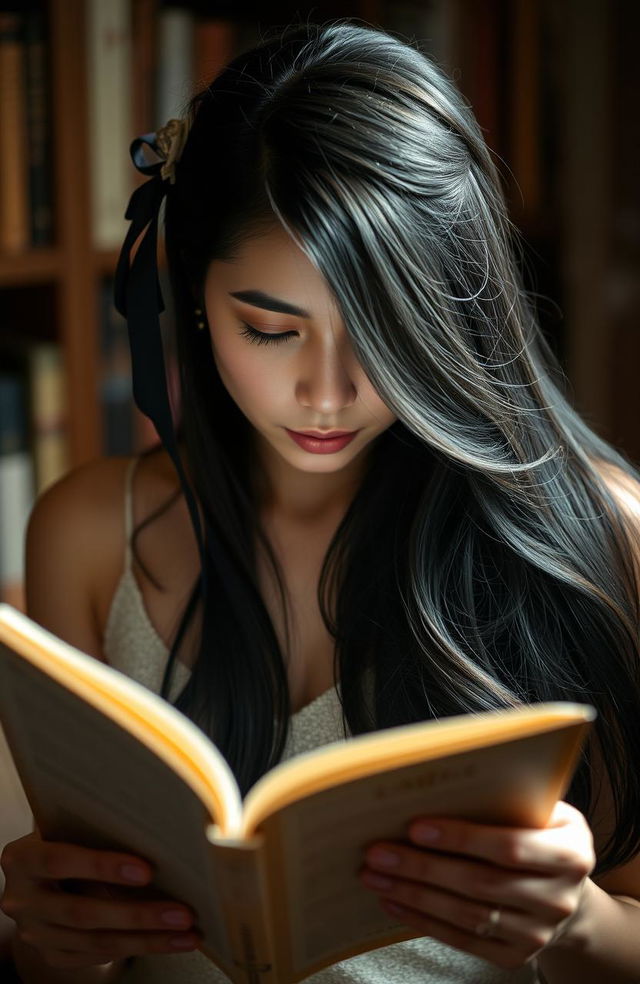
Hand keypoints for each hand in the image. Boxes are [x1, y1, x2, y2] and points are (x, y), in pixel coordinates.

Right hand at [0, 831, 200, 969]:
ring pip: (96, 941)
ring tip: (186, 933)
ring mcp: (36, 931)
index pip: (60, 861)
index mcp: (23, 858)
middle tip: (182, 913)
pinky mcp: (53, 953)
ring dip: (147, 939)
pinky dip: (136, 948)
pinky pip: (97, 956)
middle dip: (138, 915)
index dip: (102, 866)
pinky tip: (166, 941)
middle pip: (83, 913)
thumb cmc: (66, 836)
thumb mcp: (69, 825)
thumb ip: (94, 826)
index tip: (146, 870)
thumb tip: (154, 822)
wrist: (39, 874)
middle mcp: (22, 899)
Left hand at [359, 800, 595, 970]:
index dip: (461, 838)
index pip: (509, 848)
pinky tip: (394, 902)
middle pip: (480, 884)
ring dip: (414, 895)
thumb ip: (506, 801)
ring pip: (466, 916)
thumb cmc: (542, 836)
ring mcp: (538, 934)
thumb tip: (438, 786)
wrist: (567, 893)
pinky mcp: (515, 957)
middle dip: (422, 868)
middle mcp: (559, 899)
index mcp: (570, 854)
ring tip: (376, 876)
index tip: (415, 827)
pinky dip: (423, 921)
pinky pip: (463, 941)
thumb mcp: (543, 811)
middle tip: (378, 853)